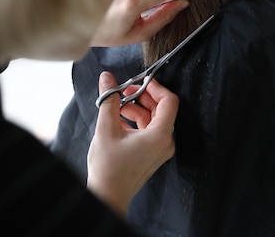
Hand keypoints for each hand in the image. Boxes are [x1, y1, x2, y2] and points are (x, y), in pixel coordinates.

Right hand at [86, 71, 178, 216]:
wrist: (108, 195)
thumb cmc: (108, 168)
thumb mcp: (106, 129)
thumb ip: (109, 100)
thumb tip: (107, 78)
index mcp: (160, 136)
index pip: (169, 101)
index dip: (155, 87)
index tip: (140, 80)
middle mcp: (165, 142)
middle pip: (161, 109)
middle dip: (142, 96)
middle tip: (123, 91)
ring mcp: (160, 149)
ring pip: (154, 119)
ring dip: (137, 108)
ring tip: (116, 106)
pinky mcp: (153, 153)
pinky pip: (149, 130)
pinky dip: (136, 121)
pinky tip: (119, 118)